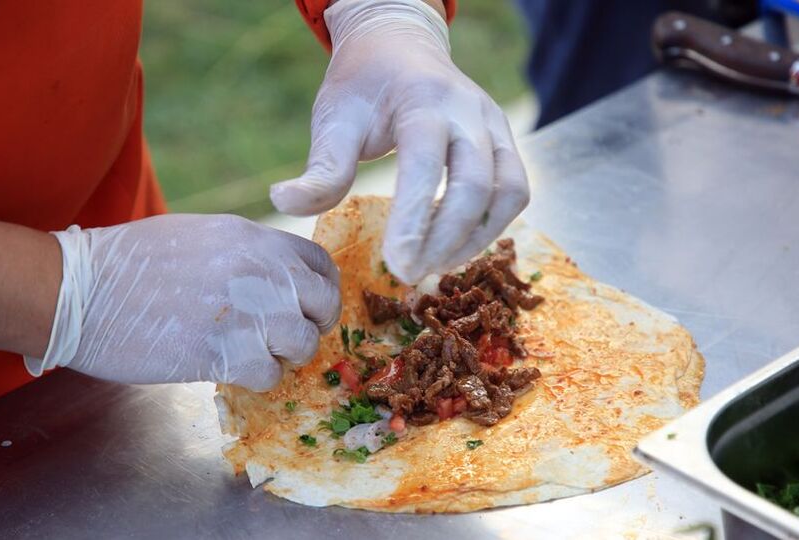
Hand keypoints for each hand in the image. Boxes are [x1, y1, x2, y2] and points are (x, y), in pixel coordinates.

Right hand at [24, 215, 340, 390]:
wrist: (79, 289)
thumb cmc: (129, 263)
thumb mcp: (199, 236)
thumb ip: (245, 254)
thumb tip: (276, 278)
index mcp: (253, 238)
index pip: (319, 264)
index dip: (320, 291)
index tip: (307, 308)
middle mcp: (259, 270)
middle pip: (323, 303)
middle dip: (313, 325)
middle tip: (287, 339)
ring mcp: (245, 311)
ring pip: (303, 342)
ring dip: (285, 356)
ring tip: (256, 355)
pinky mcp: (222, 352)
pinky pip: (269, 374)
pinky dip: (257, 379)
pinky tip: (232, 370)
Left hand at [270, 0, 528, 283]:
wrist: (400, 47)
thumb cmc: (363, 87)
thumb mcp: (334, 118)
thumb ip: (321, 167)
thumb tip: (284, 203)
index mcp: (423, 102)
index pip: (427, 166)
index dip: (415, 221)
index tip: (397, 265)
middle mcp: (469, 111)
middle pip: (476, 185)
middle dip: (445, 239)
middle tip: (411, 275)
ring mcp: (494, 125)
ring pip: (507, 191)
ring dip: (475, 238)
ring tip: (436, 266)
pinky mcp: (505, 141)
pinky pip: (514, 190)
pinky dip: (491, 225)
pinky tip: (456, 246)